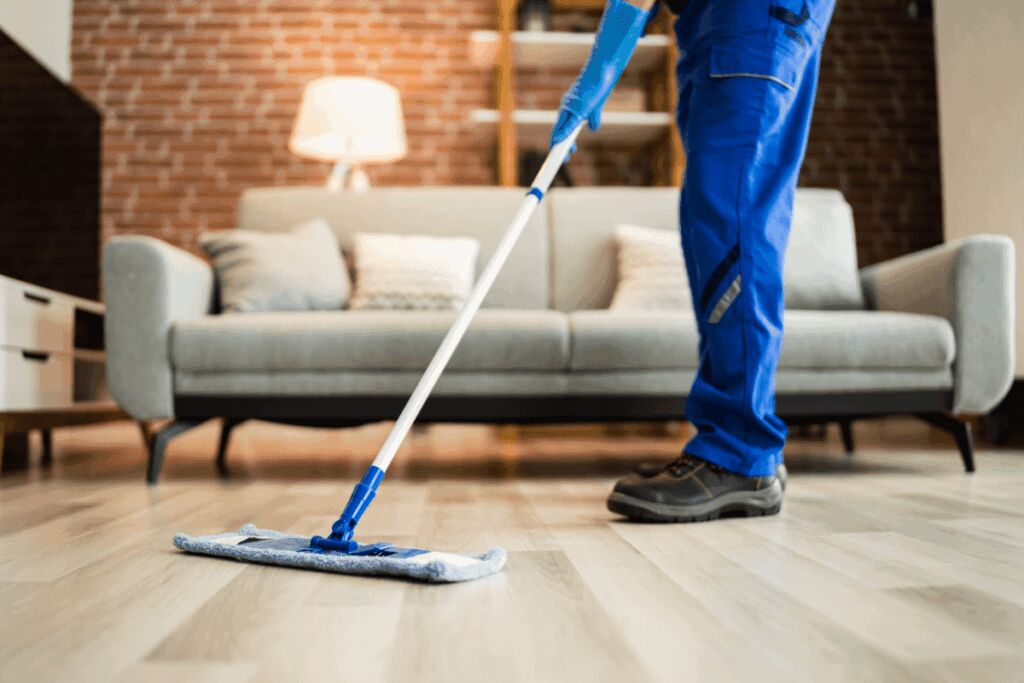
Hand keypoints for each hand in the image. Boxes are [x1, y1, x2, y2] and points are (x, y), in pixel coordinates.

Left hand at [549, 0, 652, 151]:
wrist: (603, 72)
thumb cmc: (599, 86)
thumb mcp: (596, 106)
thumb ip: (593, 117)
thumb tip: (593, 128)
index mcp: (570, 108)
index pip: (562, 128)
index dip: (560, 141)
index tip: (561, 154)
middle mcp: (566, 108)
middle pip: (558, 130)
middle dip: (557, 147)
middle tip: (559, 159)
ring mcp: (571, 107)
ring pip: (561, 129)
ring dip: (558, 144)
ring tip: (557, 157)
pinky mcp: (578, 106)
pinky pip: (569, 123)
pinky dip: (562, 133)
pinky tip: (557, 141)